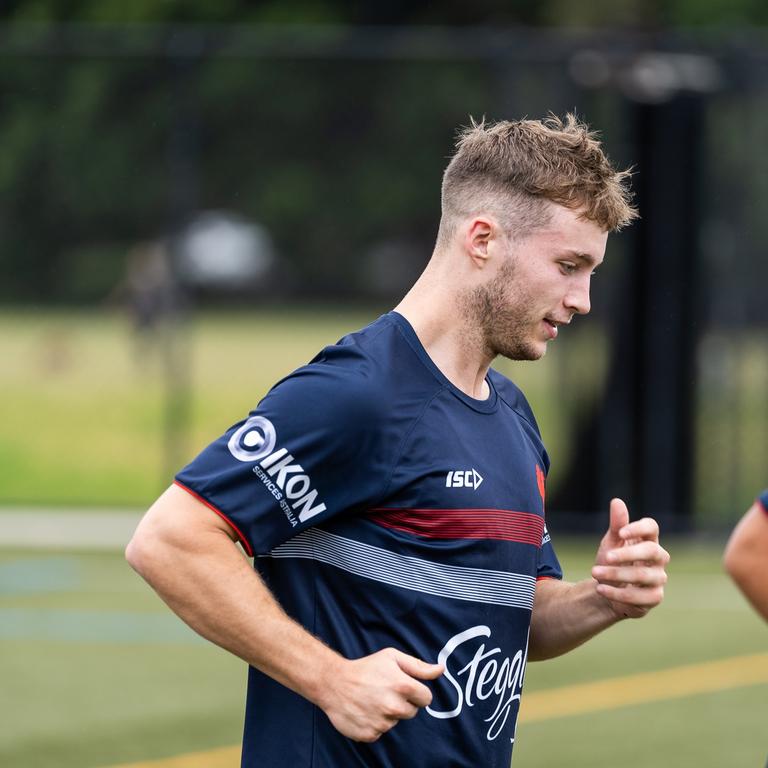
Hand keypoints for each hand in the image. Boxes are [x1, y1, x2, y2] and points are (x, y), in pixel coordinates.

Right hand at [318, 648, 442, 742]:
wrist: (334, 682)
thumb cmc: (366, 667)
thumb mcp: (392, 657)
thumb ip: (419, 666)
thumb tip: (440, 670)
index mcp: (403, 686)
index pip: (426, 698)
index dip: (417, 693)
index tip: (405, 688)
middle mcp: (394, 707)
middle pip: (412, 712)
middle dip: (403, 703)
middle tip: (385, 692)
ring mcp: (382, 722)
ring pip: (395, 721)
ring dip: (388, 713)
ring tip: (372, 699)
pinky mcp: (370, 734)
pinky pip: (381, 731)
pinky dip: (375, 723)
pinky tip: (366, 710)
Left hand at [591, 498, 669, 619]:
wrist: (608, 591)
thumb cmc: (613, 562)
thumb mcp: (611, 542)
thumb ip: (616, 525)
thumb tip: (616, 501)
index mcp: (648, 540)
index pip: (652, 528)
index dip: (638, 528)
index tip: (620, 532)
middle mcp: (658, 559)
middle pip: (652, 551)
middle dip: (627, 554)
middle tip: (606, 556)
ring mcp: (659, 578)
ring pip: (642, 575)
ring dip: (616, 574)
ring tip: (594, 572)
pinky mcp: (654, 597)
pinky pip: (639, 597)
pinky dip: (617, 593)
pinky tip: (601, 589)